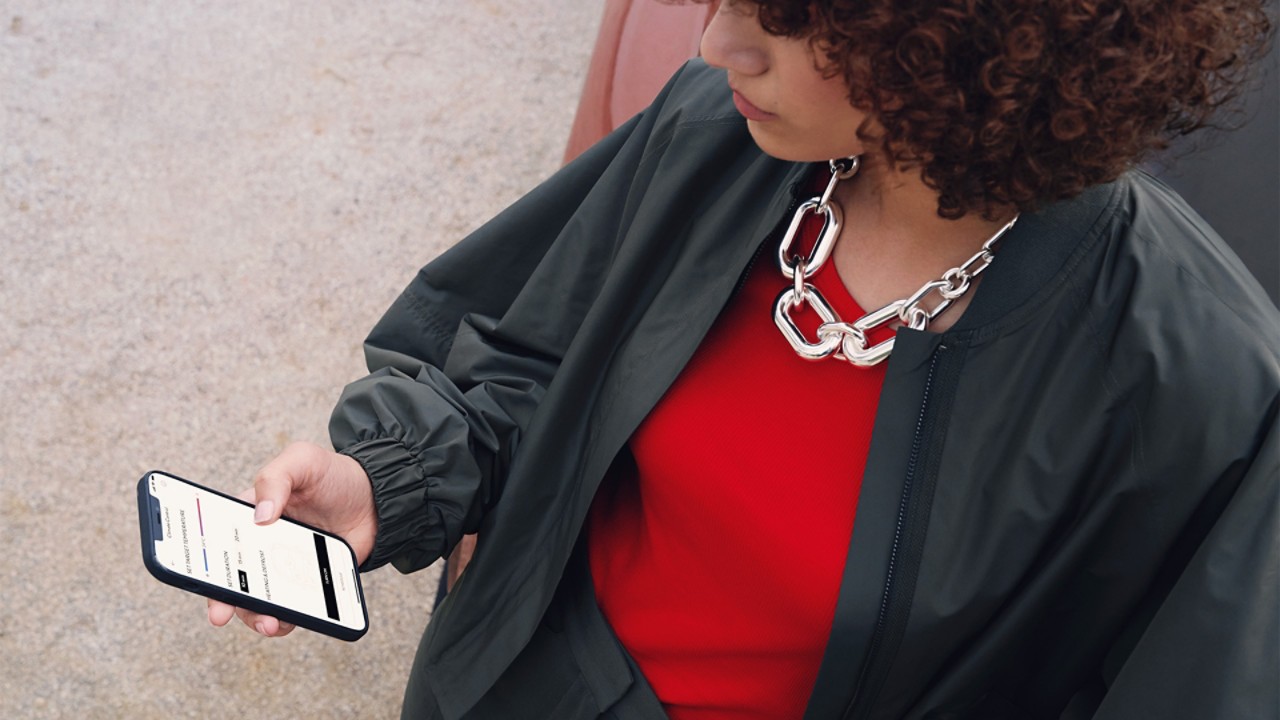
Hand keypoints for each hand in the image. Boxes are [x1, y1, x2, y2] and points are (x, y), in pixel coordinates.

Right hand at [207, 441, 376, 636]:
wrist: (377, 499)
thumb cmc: (334, 475)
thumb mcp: (303, 460)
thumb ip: (276, 478)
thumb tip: (260, 515)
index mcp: (249, 513)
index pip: (215, 538)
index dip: (201, 558)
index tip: (197, 576)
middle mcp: (260, 543)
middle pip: (231, 576)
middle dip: (221, 598)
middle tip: (220, 615)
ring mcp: (282, 565)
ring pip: (257, 598)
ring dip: (254, 615)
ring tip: (268, 623)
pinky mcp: (306, 581)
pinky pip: (290, 607)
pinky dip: (287, 619)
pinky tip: (289, 622)